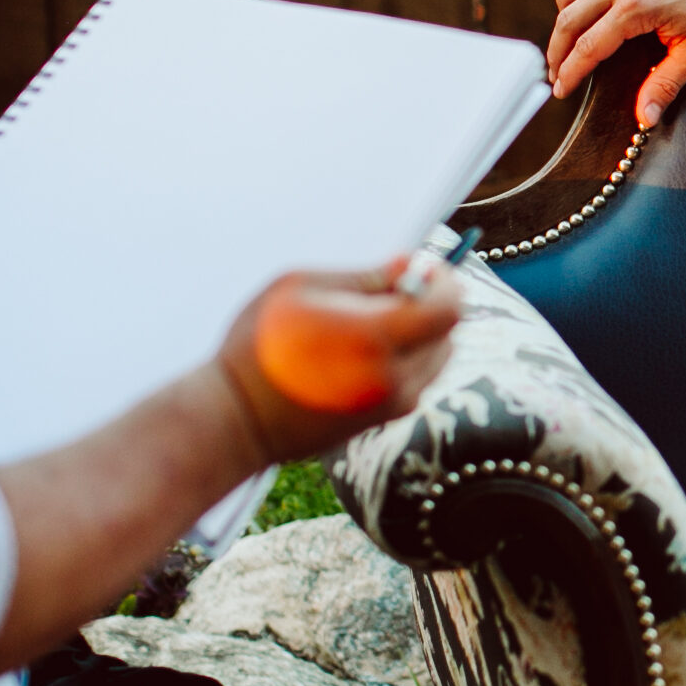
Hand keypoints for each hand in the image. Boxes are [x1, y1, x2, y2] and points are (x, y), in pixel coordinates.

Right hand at [216, 261, 461, 462]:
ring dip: (422, 332)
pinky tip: (366, 348)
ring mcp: (393, 404)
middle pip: (448, 333)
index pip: (448, 308)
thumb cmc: (259, 345)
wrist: (237, 420)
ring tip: (376, 319)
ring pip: (437, 358)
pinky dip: (408, 357)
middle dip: (433, 305)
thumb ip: (363, 277)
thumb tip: (408, 265)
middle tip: (398, 289)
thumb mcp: (301, 288)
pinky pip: (417, 380)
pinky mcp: (383, 420)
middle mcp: (396, 376)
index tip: (427, 267)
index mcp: (377, 337)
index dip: (445, 282)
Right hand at [544, 0, 685, 127]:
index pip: (588, 47)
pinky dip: (576, 1)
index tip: (561, 90)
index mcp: (636, 7)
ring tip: (566, 49)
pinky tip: (586, 19)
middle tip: (556, 76)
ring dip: (562, 25)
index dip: (570, 73)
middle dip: (556, 53)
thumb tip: (644, 119)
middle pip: (568, 21)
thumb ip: (665, 85)